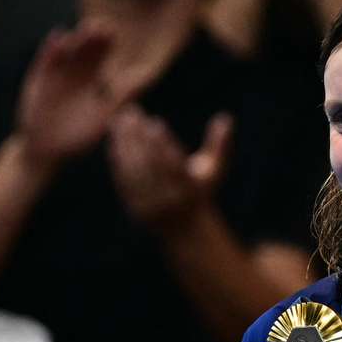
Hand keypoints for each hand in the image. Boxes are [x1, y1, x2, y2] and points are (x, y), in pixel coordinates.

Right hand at [16, 21, 118, 168]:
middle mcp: (76, 73)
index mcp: (94, 81)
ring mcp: (58, 74)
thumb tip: (140, 86)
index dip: (107, 45)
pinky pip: (46, 61)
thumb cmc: (79, 137)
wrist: (48, 149)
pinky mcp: (40, 79)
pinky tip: (59, 38)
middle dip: (94, 38)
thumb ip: (119, 101)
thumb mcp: (103, 119)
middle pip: (86, 50)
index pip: (101, 57)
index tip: (114, 32)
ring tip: (85, 28)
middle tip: (103, 24)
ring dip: (76, 40)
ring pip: (68, 52)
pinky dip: (51, 50)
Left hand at [108, 106, 232, 230]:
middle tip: (132, 113)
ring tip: (121, 120)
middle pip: (150, 164)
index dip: (163, 144)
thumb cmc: (200, 189)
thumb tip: (226, 117)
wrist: (184, 227)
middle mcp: (171, 199)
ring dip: (124, 144)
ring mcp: (152, 205)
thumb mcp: (215, 169)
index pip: (174, 163)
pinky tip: (115, 139)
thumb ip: (221, 144)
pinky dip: (118, 158)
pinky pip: (123, 180)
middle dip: (139, 137)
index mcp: (192, 189)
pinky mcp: (135, 208)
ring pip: (134, 171)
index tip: (155, 123)